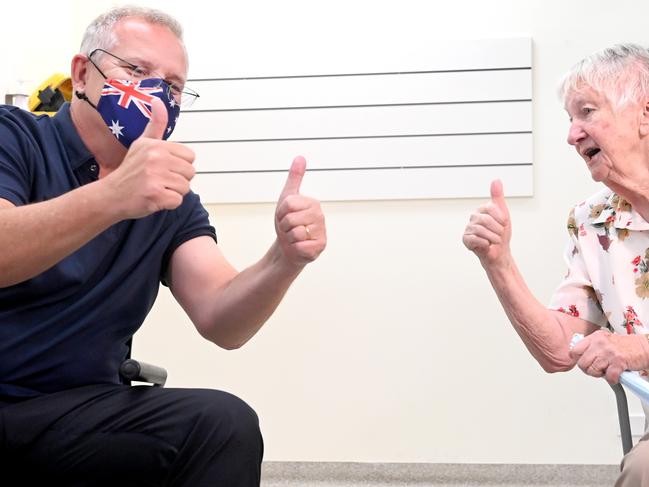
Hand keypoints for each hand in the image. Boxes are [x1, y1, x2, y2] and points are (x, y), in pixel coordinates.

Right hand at [103, 97, 195, 218]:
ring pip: (185, 187)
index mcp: (156, 145)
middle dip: (178, 180)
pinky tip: (154, 198)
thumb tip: (158, 99)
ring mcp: (155, 176)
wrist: (111, 195)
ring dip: (173, 192)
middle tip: (159, 180)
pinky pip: (177, 201)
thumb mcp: (142, 143)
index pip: (190, 156)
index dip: (179, 165)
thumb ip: (155, 124)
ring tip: (156, 188)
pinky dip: (168, 203)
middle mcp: (155, 157)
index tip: (163, 167)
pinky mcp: (155, 194)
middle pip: (190, 172)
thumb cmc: (131, 170)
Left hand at [274, 156, 325, 266]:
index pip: (287, 204)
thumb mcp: (288, 198)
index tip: (285, 216)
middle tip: (289, 228)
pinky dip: (295, 248)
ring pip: (294, 233)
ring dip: (289, 238)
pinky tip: (299, 247)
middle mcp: (320, 216)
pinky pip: (299, 246)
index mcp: (313, 203)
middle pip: (289, 219)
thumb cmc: (288, 223)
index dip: (281, 212)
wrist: (288, 247)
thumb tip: (300, 157)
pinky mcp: (319, 247)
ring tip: (294, 237)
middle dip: (284, 226)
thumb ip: (295, 178)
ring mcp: (321, 232)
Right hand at [462, 180, 511, 266]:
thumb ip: (498, 196)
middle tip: (500, 235)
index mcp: (481, 210)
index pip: (490, 208)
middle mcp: (473, 217)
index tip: (504, 224)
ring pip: (481, 230)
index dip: (500, 218)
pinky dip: (485, 243)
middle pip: (486, 220)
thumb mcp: (503, 213)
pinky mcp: (465, 239)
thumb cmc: (501, 234)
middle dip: (497, 229)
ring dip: (493, 238)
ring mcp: (468, 228)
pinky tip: (487, 244)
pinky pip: (475, 239)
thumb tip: (496, 180)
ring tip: (494, 240)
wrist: (499, 252)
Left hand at [569, 330, 648, 383]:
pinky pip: (608, 376)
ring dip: (601, 375)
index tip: (583, 363)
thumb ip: (592, 347)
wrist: (643, 347)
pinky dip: (612, 379)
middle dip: (589, 370)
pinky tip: (615, 375)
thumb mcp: (604, 340)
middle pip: (582, 363)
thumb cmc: (625, 346)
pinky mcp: (618, 362)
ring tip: (607, 370)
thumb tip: (580, 357)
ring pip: (593, 370)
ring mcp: (609, 352)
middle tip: (597, 370)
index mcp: (594, 337)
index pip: (575, 350)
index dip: (578, 360)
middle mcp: (600, 344)